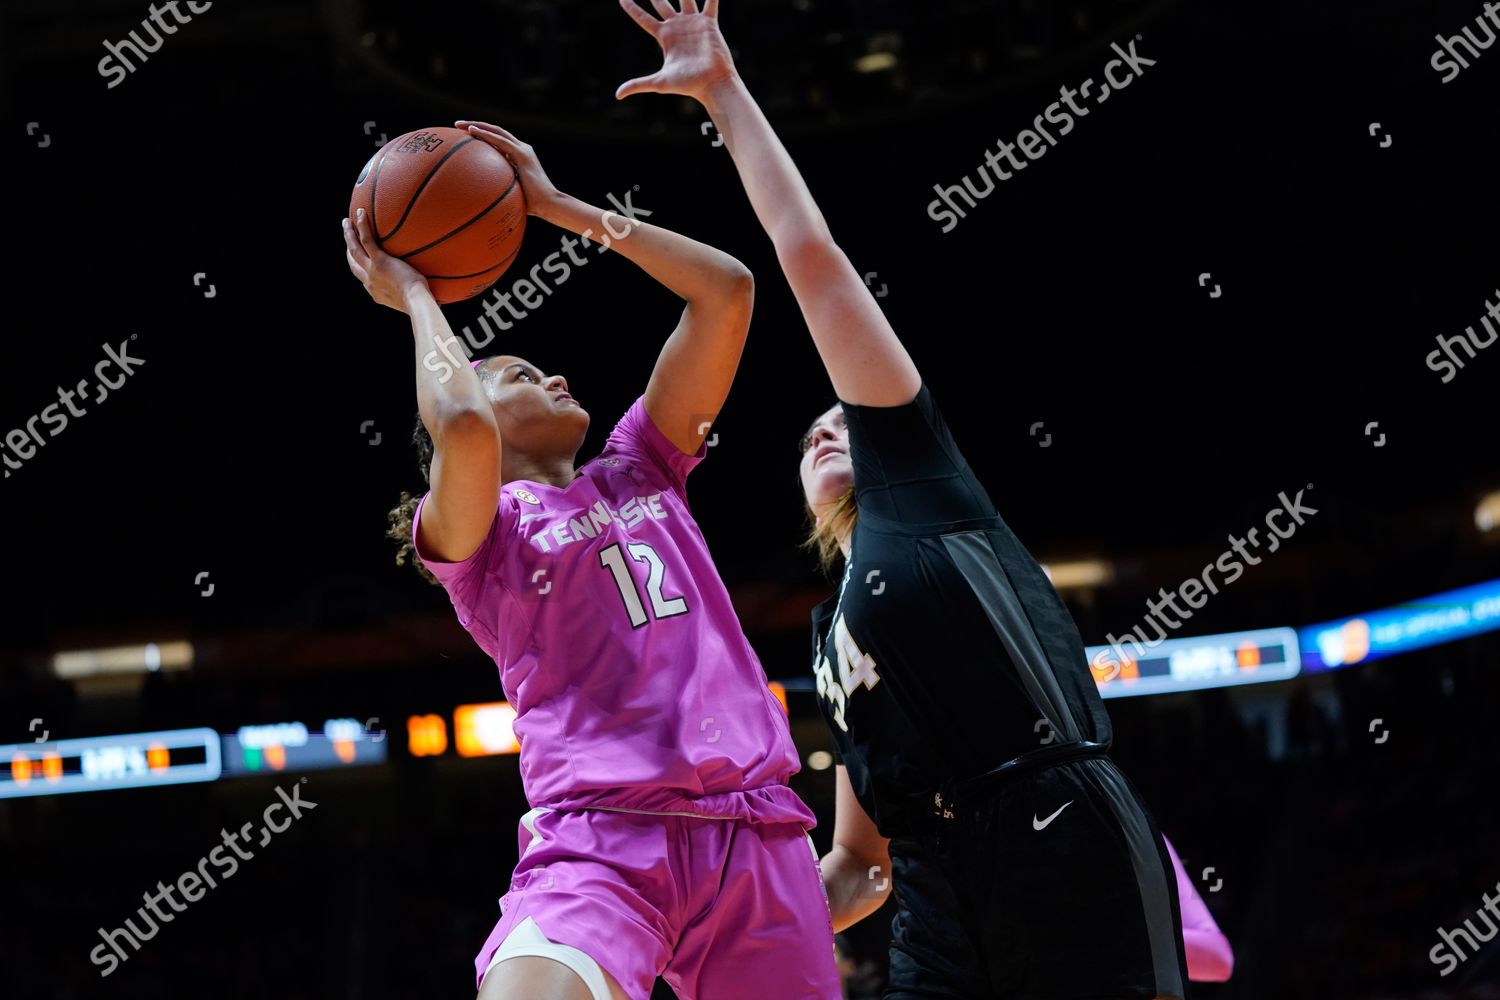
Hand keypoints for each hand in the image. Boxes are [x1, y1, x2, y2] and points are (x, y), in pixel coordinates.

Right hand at [343, 208, 430, 313]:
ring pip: (354, 249)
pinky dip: (362, 226)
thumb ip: (416, 291)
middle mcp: (369, 282)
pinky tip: (362, 212)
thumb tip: (435, 292)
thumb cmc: (421, 303)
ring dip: (348, 234)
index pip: (363, 277)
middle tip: (347, 235)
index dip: (358, 266)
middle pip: (353, 262)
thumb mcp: (414, 299)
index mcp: (376, 292)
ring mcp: (372, 270)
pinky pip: (367, 240)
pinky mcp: (379, 261)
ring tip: (347, 221)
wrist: (417, 302)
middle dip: (348, 248)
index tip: (359, 258)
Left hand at [454, 121, 562, 219]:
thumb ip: (500, 189)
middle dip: (475, 125)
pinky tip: (472, 131)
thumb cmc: (532, 205)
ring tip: (460, 125)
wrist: (549, 204)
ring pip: (497, 131)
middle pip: (495, 131)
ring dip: (477, 125)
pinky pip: (500, 141)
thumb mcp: (512, 193)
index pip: (498, 140)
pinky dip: (486, 134)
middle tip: (457, 125)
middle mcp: (522, 149)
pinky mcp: (523, 154)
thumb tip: (480, 198)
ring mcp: (523, 150)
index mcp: (519, 157)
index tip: (464, 136)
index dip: (482, 135)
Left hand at [616, 0, 736, 102]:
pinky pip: (710, 2)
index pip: (643, 18)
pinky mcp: (708, 23)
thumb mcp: (659, 82)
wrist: (711, 83)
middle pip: (661, 2)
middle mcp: (677, 26)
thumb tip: (618, 95)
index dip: (632, 8)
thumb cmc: (687, 85)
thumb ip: (638, 84)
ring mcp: (692, 23)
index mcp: (664, 37)